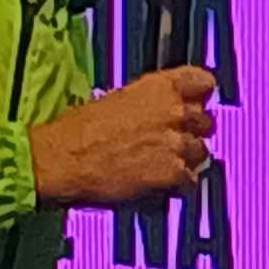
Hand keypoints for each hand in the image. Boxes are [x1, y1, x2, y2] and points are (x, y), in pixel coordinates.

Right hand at [29, 66, 213, 208]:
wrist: (61, 159)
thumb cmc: (78, 131)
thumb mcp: (118, 100)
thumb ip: (150, 102)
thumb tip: (163, 110)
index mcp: (160, 86)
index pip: (204, 82)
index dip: (200, 97)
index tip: (195, 104)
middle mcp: (174, 111)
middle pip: (206, 121)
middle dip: (191, 133)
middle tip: (169, 143)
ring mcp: (176, 142)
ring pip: (201, 153)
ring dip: (185, 160)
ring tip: (157, 165)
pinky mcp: (173, 173)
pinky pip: (190, 181)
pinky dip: (176, 186)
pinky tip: (155, 183)